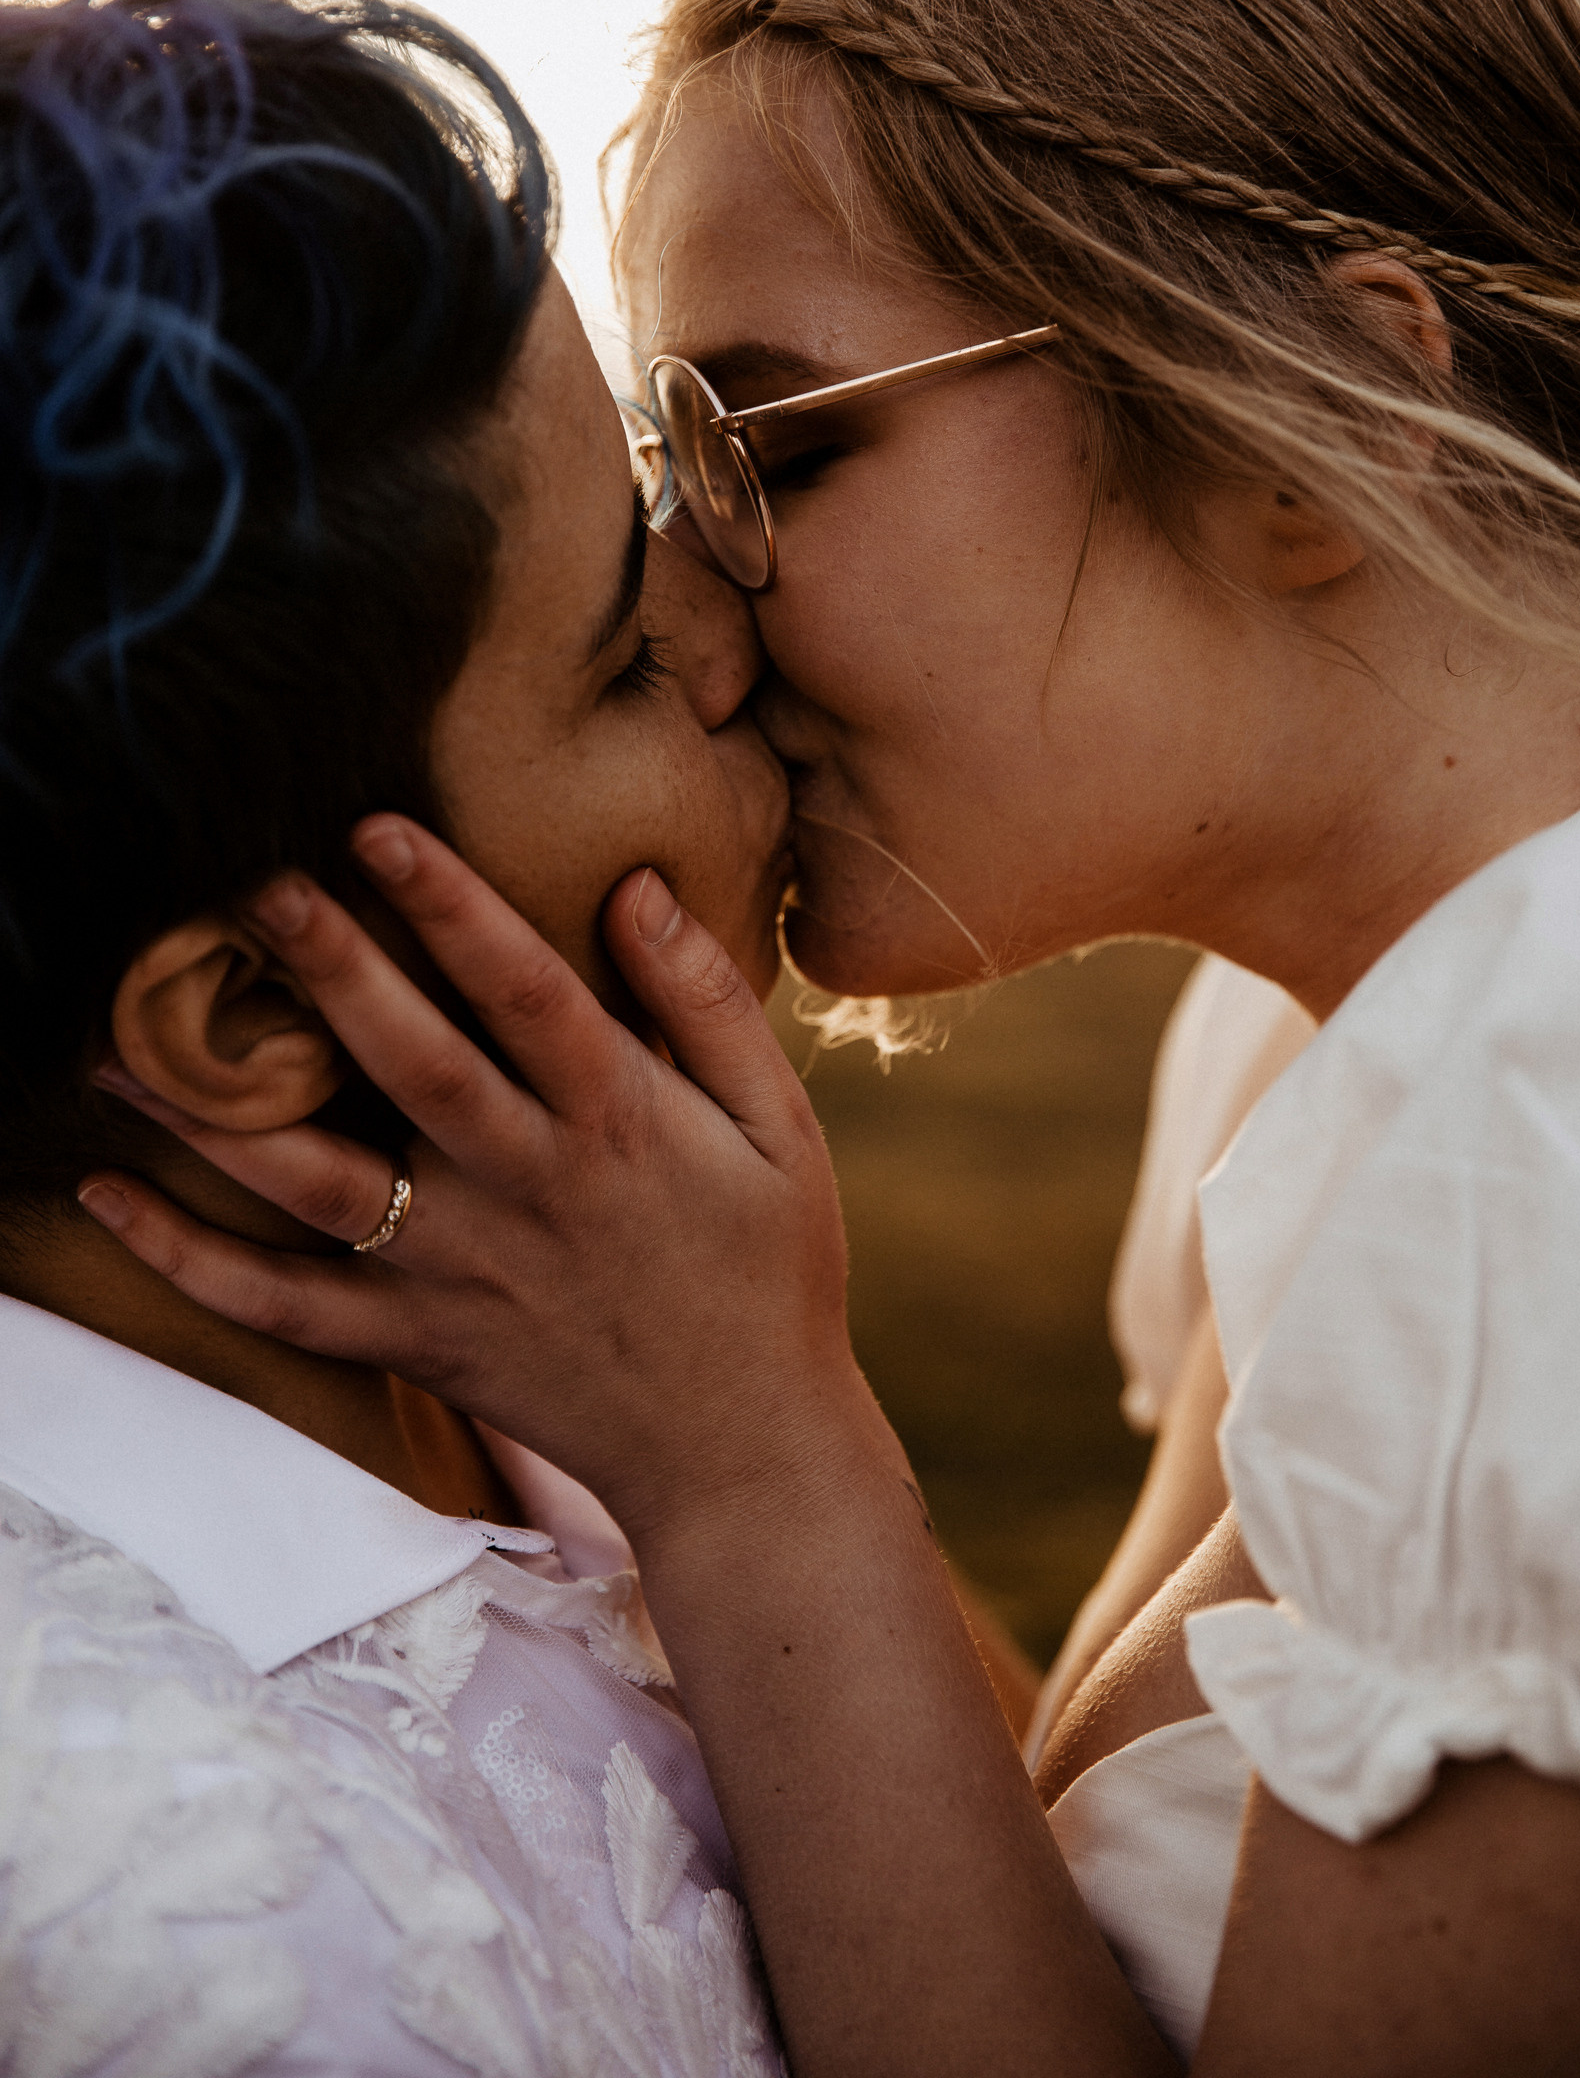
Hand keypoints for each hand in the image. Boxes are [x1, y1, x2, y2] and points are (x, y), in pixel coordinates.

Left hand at [78, 816, 868, 1554]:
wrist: (742, 1449)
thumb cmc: (768, 1269)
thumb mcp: (777, 1126)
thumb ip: (705, 1002)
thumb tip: (636, 888)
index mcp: (616, 1121)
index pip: (525, 991)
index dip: (454, 905)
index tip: (379, 827)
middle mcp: (524, 1187)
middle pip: (412, 1066)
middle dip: (330, 972)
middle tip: (250, 889)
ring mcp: (458, 1271)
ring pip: (318, 1182)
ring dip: (212, 1113)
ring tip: (118, 1039)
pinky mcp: (414, 1342)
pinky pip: (282, 1306)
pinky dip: (188, 1260)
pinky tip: (105, 1198)